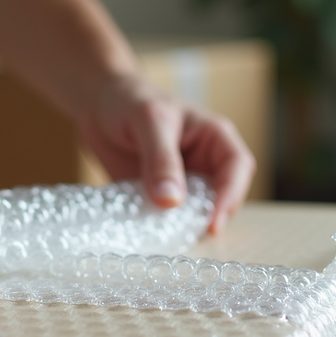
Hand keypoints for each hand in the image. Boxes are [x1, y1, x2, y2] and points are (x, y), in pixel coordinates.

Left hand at [77, 76, 255, 232]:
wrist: (98, 107)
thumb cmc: (131, 101)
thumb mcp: (149, 122)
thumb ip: (161, 159)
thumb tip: (171, 201)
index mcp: (215, 138)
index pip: (237, 168)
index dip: (230, 196)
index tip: (213, 223)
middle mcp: (205, 164)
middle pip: (222, 197)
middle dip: (209, 217)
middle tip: (188, 235)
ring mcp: (184, 184)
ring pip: (197, 213)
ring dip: (185, 227)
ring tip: (167, 236)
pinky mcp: (161, 198)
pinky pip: (168, 219)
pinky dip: (162, 228)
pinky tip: (149, 233)